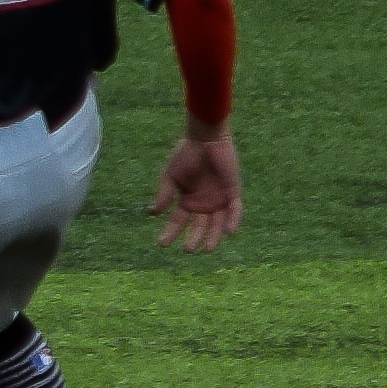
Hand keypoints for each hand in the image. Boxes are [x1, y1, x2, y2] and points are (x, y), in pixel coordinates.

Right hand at [149, 127, 242, 252]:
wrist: (205, 138)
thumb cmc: (185, 153)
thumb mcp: (170, 176)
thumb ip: (164, 194)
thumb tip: (151, 213)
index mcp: (187, 200)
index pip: (178, 221)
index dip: (170, 232)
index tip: (161, 244)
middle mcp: (203, 203)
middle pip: (199, 226)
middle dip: (193, 239)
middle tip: (187, 249)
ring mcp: (219, 199)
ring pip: (217, 224)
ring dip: (213, 237)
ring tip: (206, 249)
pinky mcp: (233, 192)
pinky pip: (234, 211)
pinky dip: (232, 221)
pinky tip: (228, 232)